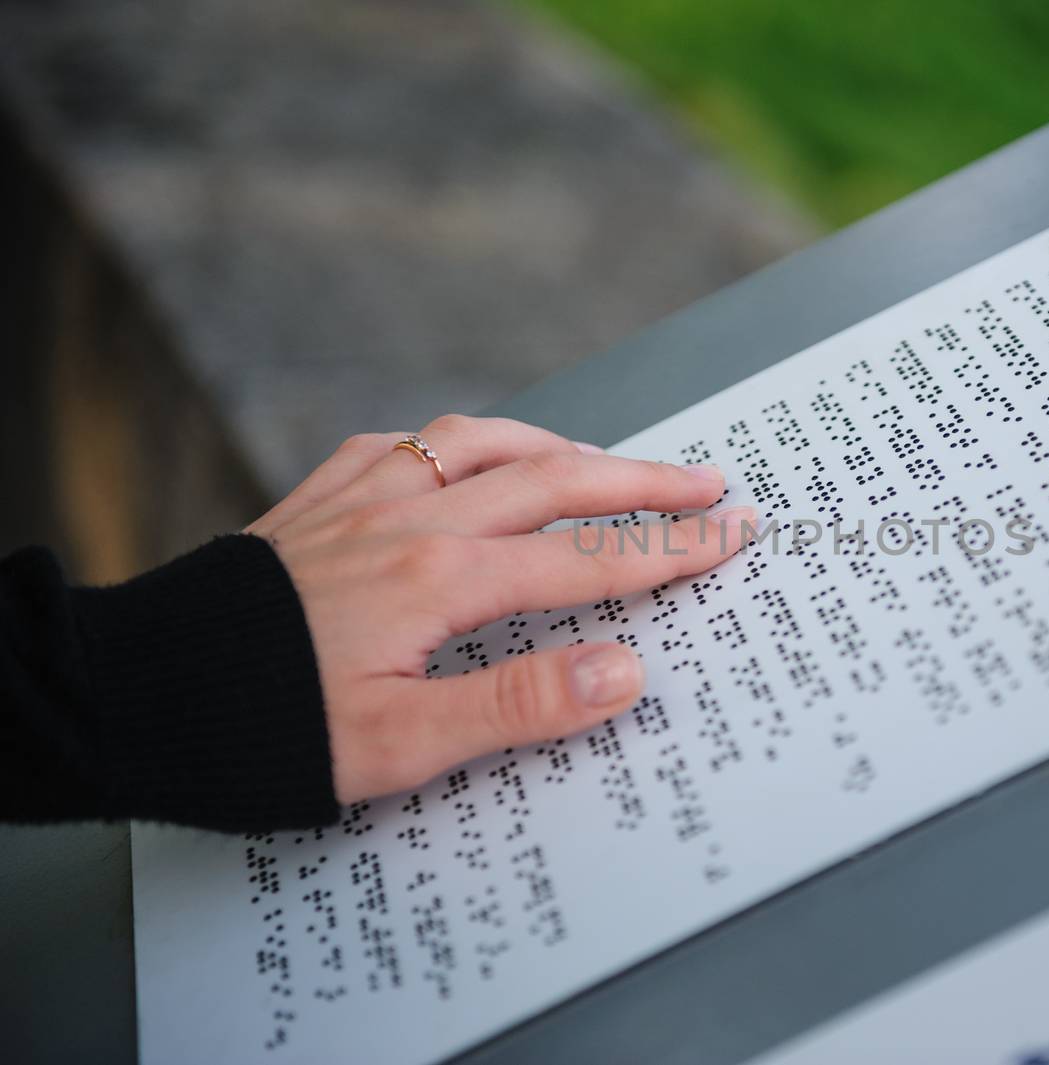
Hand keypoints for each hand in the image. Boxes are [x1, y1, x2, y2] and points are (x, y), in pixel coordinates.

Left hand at [245, 415, 750, 803]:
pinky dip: (458, 442)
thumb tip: (626, 669)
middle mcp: (410, 520)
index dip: (669, 547)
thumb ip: (518, 705)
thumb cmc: (265, 729)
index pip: (586, 557)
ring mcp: (361, 499)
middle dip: (641, 480)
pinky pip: (404, 443)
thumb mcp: (397, 745)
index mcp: (441, 580)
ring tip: (602, 461)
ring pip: (482, 443)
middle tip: (707, 480)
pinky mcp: (317, 498)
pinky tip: (465, 456)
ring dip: (556, 447)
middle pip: (553, 481)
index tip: (732, 531)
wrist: (135, 691)